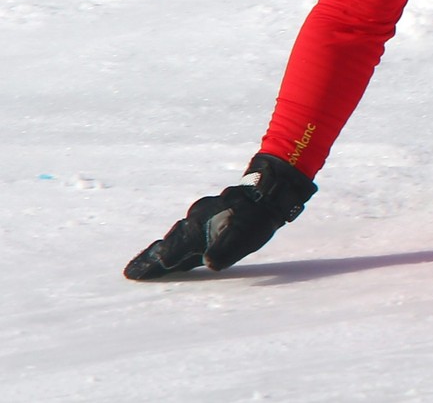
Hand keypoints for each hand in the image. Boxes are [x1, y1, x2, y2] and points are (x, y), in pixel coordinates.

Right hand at [124, 154, 316, 279]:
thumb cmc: (254, 220)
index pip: (172, 251)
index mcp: (198, 230)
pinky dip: (176, 243)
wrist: (266, 193)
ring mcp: (200, 219)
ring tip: (147, 264)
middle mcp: (194, 222)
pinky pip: (186, 233)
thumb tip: (210, 263)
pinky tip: (176, 251)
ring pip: (175, 237)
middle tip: (131, 271)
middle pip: (168, 244)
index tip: (134, 274)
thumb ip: (225, 249)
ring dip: (161, 251)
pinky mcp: (208, 219)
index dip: (155, 263)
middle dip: (150, 259)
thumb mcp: (243, 237)